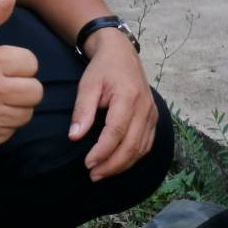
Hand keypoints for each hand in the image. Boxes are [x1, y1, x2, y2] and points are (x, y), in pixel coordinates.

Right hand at [0, 0, 42, 147]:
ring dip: (18, 105)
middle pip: (35, 91)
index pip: (32, 64)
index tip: (6, 64)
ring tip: (1, 96)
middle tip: (8, 81)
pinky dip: (5, 123)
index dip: (21, 63)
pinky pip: (11, 131)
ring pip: (26, 114)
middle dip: (24, 84)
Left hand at [72, 30, 158, 181]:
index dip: (102, 152)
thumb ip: (82, 110)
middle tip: (93, 174)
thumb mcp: (88, 85)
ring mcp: (152, 113)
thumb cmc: (103, 68)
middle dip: (112, 165)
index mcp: (128, 97)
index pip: (116, 132)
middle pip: (132, 145)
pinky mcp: (153, 117)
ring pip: (141, 148)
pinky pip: (146, 144)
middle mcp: (144, 107)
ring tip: (102, 173)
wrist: (122, 53)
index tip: (87, 163)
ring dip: (122, 165)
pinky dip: (133, 157)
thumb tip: (75, 136)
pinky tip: (117, 163)